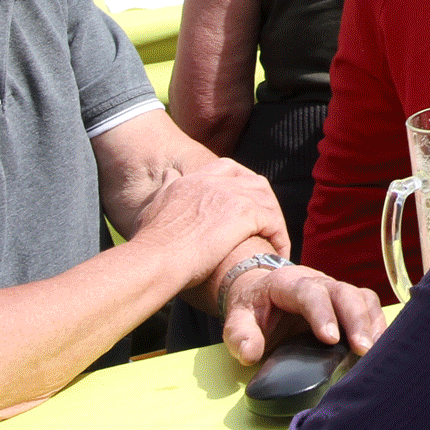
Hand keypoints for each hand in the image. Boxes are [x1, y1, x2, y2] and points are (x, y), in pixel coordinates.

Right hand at [130, 159, 290, 284]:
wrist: (154, 260)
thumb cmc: (149, 245)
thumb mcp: (154, 206)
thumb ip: (167, 188)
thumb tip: (171, 174)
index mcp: (194, 180)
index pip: (227, 168)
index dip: (242, 183)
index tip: (247, 201)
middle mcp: (215, 182)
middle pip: (254, 182)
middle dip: (264, 202)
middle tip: (268, 224)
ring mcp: (232, 195)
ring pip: (267, 202)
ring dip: (274, 222)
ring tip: (276, 242)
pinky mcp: (245, 213)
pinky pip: (273, 222)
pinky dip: (280, 237)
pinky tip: (278, 253)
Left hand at [222, 262, 385, 365]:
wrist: (262, 294)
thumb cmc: (253, 309)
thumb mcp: (237, 320)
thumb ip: (240, 335)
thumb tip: (250, 354)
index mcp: (288, 283)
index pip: (310, 292)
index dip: (322, 313)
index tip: (330, 339)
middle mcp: (317, 281)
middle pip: (343, 292)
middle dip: (356, 320)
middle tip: (363, 348)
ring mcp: (334, 290)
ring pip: (361, 297)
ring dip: (371, 322)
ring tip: (374, 349)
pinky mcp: (346, 301)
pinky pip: (368, 305)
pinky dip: (377, 322)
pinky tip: (379, 344)